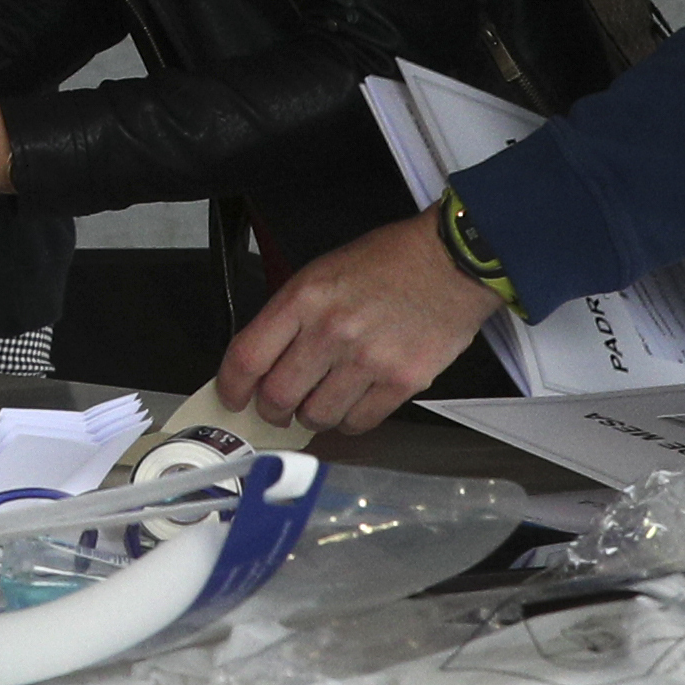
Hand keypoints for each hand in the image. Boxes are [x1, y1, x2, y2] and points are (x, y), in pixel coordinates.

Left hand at [212, 209, 496, 433]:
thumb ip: (291, 314)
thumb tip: (264, 358)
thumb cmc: (389, 261)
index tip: (232, 396)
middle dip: (271, 409)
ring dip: (311, 417)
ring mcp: (368, 360)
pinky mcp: (402, 382)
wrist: (452, 261)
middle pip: (278, 396)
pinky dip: (347, 422)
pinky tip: (350, 407)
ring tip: (319, 404)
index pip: (248, 357)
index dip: (232, 386)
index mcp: (305, 298)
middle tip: (277, 408)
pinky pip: (358, 422)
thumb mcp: (323, 272)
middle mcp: (331, 332)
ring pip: (316, 416)